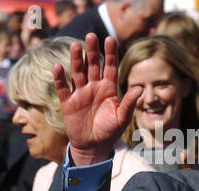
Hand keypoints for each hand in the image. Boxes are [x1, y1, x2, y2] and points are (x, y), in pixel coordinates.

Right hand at [54, 33, 142, 165]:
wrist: (93, 147)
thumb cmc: (110, 132)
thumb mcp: (122, 118)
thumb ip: (129, 103)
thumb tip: (139, 88)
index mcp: (109, 89)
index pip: (110, 67)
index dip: (110, 54)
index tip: (110, 39)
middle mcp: (94, 88)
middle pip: (93, 65)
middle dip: (92, 51)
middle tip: (91, 35)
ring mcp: (80, 94)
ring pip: (77, 72)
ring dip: (76, 60)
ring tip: (76, 46)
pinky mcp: (68, 103)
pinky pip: (63, 88)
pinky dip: (60, 78)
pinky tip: (58, 67)